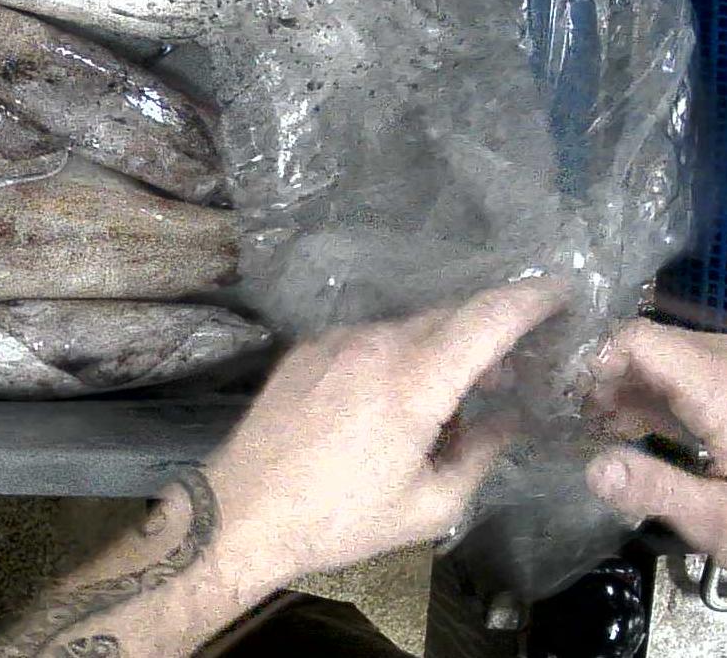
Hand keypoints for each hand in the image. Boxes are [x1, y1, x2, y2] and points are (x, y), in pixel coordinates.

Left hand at [205, 280, 565, 595]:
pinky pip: (369, 338)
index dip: (532, 299)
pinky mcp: (306, 349)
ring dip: (442, 347)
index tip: (564, 291)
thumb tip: (513, 421)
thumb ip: (482, 454)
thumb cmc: (341, 518)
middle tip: (518, 367)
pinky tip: (398, 397)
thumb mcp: (430, 504)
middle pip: (451, 316)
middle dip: (492, 331)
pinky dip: (398, 354)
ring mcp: (335, 341)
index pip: (487, 318)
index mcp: (413, 381)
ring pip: (408, 326)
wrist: (244, 510)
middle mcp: (374, 344)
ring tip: (457, 395)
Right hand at [586, 319, 726, 554]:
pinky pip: (699, 374)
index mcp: (721, 389)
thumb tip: (591, 469)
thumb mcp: (719, 521)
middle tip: (577, 419)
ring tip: (602, 427)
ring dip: (635, 387)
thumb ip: (654, 489)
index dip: (594, 360)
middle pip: (655, 345)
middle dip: (609, 376)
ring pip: (675, 358)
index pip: (640, 338)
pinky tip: (643, 430)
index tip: (568, 399)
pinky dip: (666, 396)